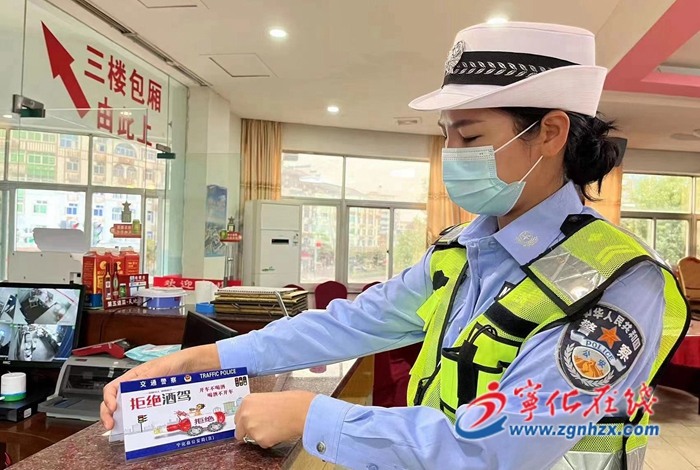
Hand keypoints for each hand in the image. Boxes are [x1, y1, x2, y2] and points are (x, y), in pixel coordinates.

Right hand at [100, 344, 219, 429]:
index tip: (112, 409)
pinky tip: (141, 428)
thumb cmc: (177, 362)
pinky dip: (140, 422)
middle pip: (116, 403)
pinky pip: (145, 415)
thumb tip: (128, 387)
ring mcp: (146, 397)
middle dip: (109, 415)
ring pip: (129, 411)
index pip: (112, 389)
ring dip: (123, 421)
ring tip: (122, 430)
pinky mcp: (157, 405)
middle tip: (111, 426)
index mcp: (133, 377)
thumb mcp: (159, 368)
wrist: (195, 366)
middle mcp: (136, 388)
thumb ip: (145, 377)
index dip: (108, 399)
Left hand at [234, 391, 316, 447]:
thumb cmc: (290, 402)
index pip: (238, 418)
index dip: (245, 422)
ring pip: (252, 438)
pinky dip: (270, 440)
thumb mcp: (267, 398)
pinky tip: (278, 431)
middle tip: (263, 428)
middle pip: (240, 431)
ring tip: (275, 425)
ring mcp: (251, 428)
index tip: (248, 424)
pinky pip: (263, 443)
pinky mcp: (260, 439)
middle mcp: (245, 415)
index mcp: (247, 402)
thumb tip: (254, 416)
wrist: (300, 411)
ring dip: (262, 435)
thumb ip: (256, 408)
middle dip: (249, 431)